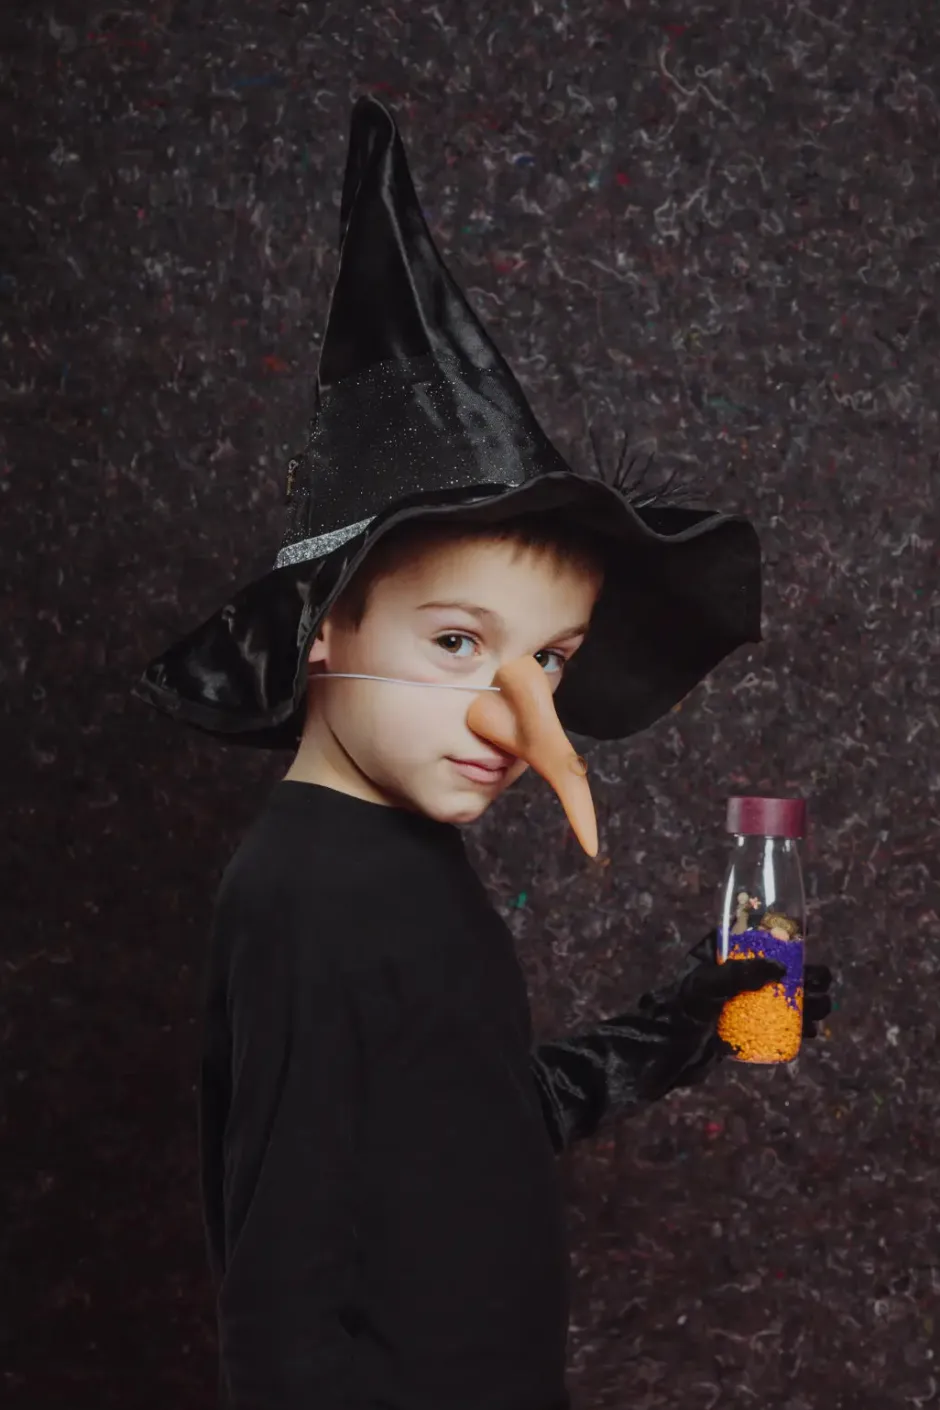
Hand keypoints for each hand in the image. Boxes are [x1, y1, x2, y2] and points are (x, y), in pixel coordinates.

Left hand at [687, 930, 833, 1039]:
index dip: (791, 945)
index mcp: (726, 953)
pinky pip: (778, 1021)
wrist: (666, 1048)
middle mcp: (739, 973)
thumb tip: (782, 968)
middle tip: (821, 992)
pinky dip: (797, 1025)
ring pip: (785, 997)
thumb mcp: (708, 984)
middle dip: (808, 981)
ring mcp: (743, 1000)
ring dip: (808, 1004)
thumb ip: (741, 973)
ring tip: (819, 1015)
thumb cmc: (683, 1008)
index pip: (763, 939)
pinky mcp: (746, 1025)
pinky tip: (809, 1032)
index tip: (810, 960)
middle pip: (783, 970)